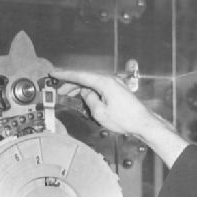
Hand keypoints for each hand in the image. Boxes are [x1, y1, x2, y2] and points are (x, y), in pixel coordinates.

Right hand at [52, 69, 188, 166]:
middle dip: (71, 83)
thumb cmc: (125, 119)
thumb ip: (89, 99)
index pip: (80, 75)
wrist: (143, 123)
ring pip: (92, 82)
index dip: (65, 75)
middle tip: (59, 90)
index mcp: (104, 82)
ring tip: (69, 94)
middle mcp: (110, 79)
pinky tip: (84, 96)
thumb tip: (85, 93)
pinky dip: (90, 90)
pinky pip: (100, 87)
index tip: (53, 73)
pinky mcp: (118, 90)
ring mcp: (115, 84)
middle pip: (86, 78)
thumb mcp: (100, 112)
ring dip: (80, 87)